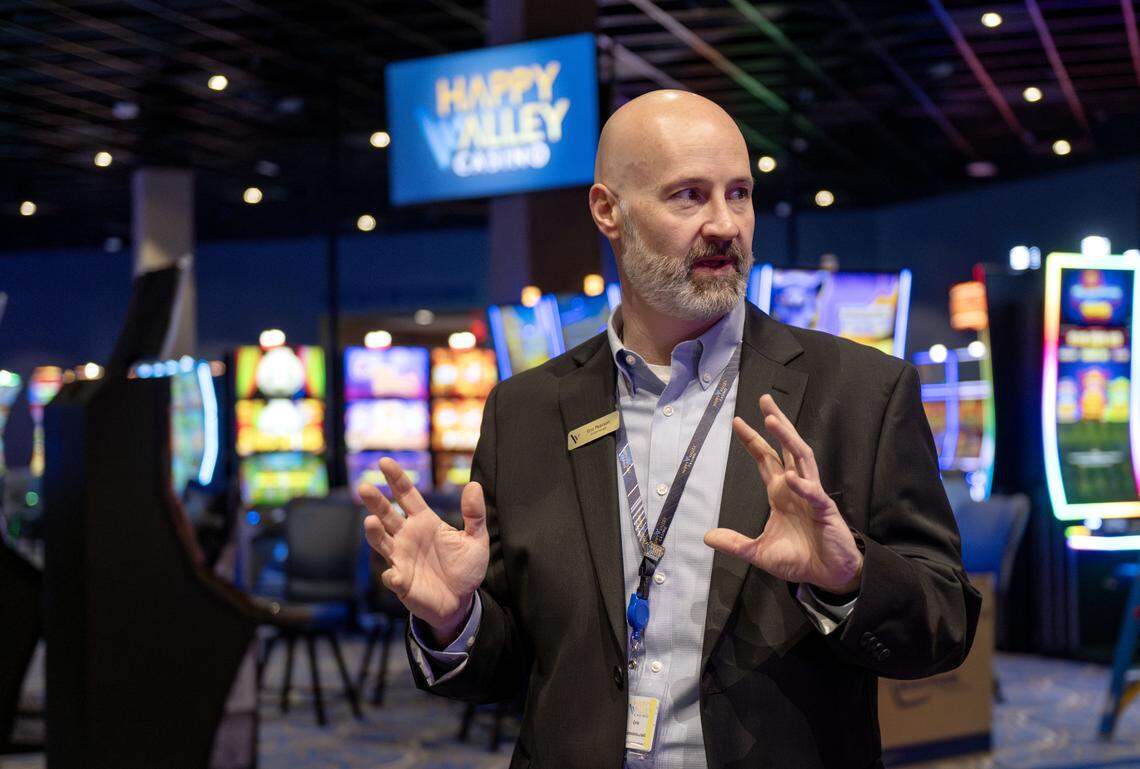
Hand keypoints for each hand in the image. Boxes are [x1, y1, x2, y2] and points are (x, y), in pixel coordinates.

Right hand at [362, 458, 488, 644]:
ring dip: (375, 533)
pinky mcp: (402, 582)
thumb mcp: (475, 540)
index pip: (406, 495)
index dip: (395, 479)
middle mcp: (407, 536)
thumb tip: (474, 484)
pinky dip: (392, 575)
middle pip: (387, 514)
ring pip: (382, 542)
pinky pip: (393, 577)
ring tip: (370, 522)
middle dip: (375, 501)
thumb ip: (475, 514)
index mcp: (424, 521)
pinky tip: (395, 574)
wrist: (461, 602)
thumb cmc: (465, 568)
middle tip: (365, 487)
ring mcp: (401, 559)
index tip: (384, 461)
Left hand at [704, 394, 862, 592]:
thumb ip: (735, 543)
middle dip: (776, 424)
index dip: (752, 440)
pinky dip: (803, 486)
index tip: (737, 422)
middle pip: (786, 448)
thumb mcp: (759, 552)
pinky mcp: (825, 511)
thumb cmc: (800, 559)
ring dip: (788, 440)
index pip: (765, 459)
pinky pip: (814, 494)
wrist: (829, 575)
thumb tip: (707, 536)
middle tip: (765, 401)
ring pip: (802, 459)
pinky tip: (791, 478)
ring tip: (774, 421)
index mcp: (780, 492)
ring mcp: (812, 496)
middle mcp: (796, 487)